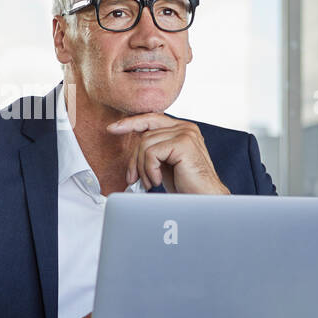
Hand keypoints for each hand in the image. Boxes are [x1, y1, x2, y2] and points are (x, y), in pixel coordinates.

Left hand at [105, 113, 229, 193]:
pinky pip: (151, 153)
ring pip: (146, 144)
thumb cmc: (187, 185)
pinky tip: (158, 180)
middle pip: (145, 134)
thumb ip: (154, 150)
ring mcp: (186, 133)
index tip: (112, 129)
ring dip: (142, 168)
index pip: (151, 118)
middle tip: (133, 178)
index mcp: (182, 129)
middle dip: (134, 159)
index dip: (130, 122)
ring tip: (150, 183)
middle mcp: (185, 127)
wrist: (205, 199)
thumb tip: (132, 150)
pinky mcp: (183, 143)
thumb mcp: (166, 163)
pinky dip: (150, 170)